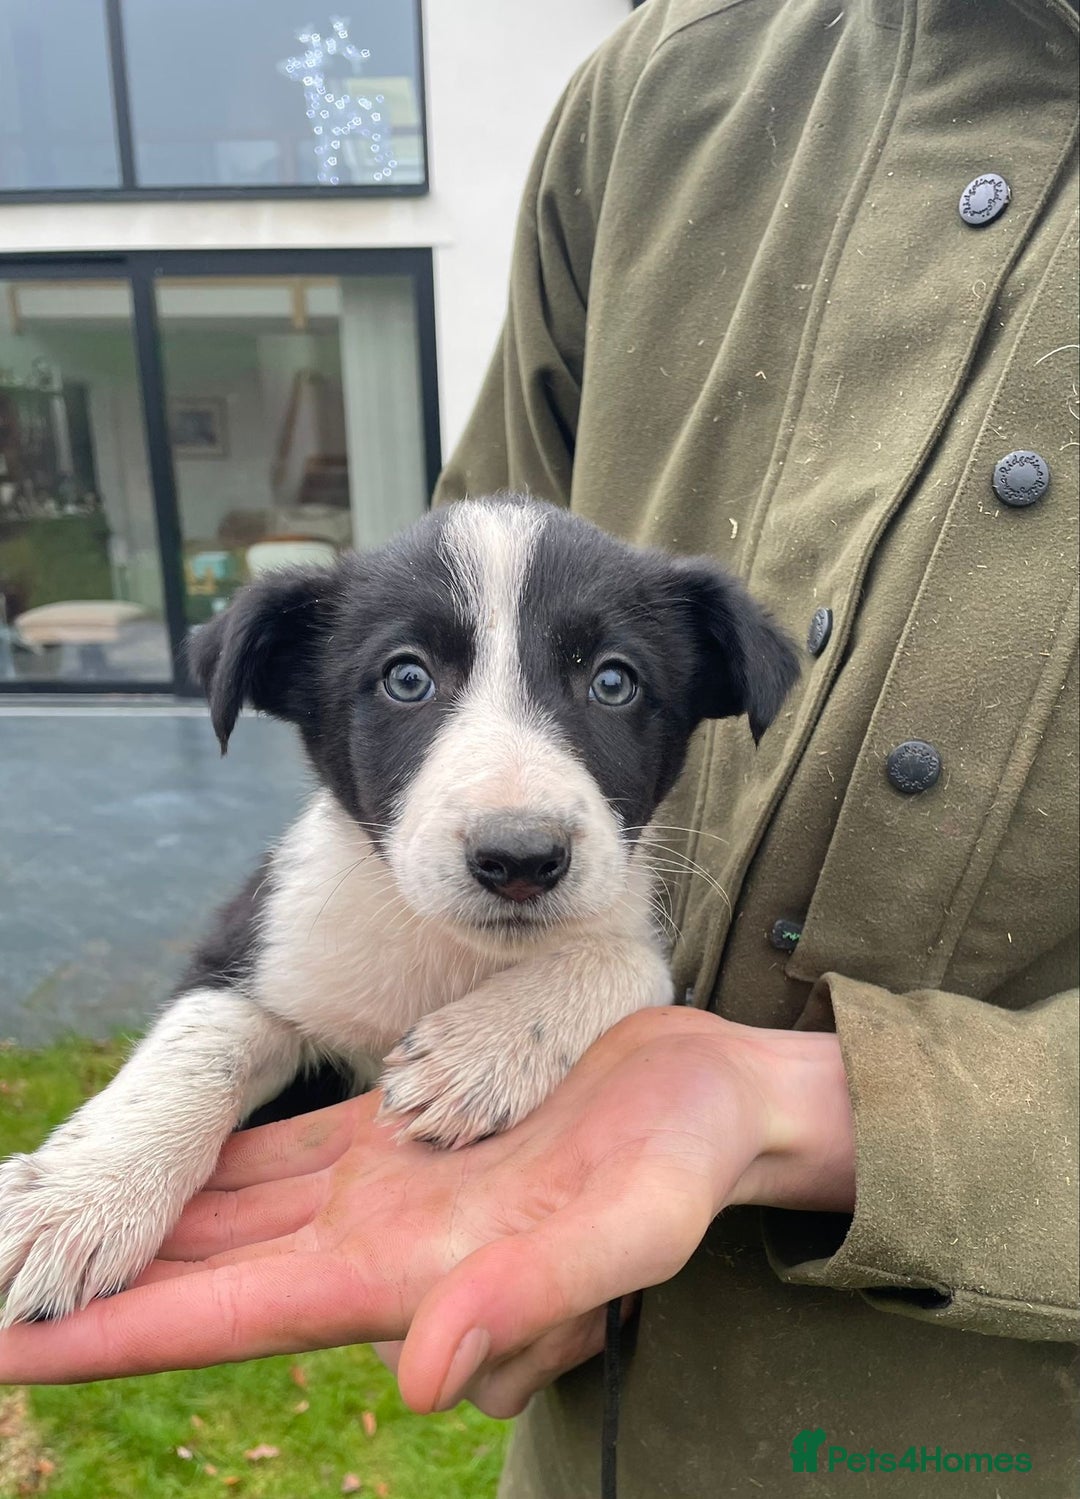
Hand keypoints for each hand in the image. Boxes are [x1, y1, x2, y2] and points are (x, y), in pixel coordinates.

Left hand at [0, 1008, 854, 1414]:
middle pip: (195, 1272)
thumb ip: (528, 1305)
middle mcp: (368, 1242)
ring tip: (42, 1224)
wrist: (709, 1099)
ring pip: (222, 1212)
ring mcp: (376, 1189)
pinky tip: (163, 1158)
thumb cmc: (681, 1170)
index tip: (3, 1345)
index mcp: (402, 1275)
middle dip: (91, 1285)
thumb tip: (420, 1383)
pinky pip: (275, 1153)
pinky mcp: (398, 1136)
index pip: (220, 1316)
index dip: (107, 1333)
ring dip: (137, 1224)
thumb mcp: (624, 1235)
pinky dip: (210, 1161)